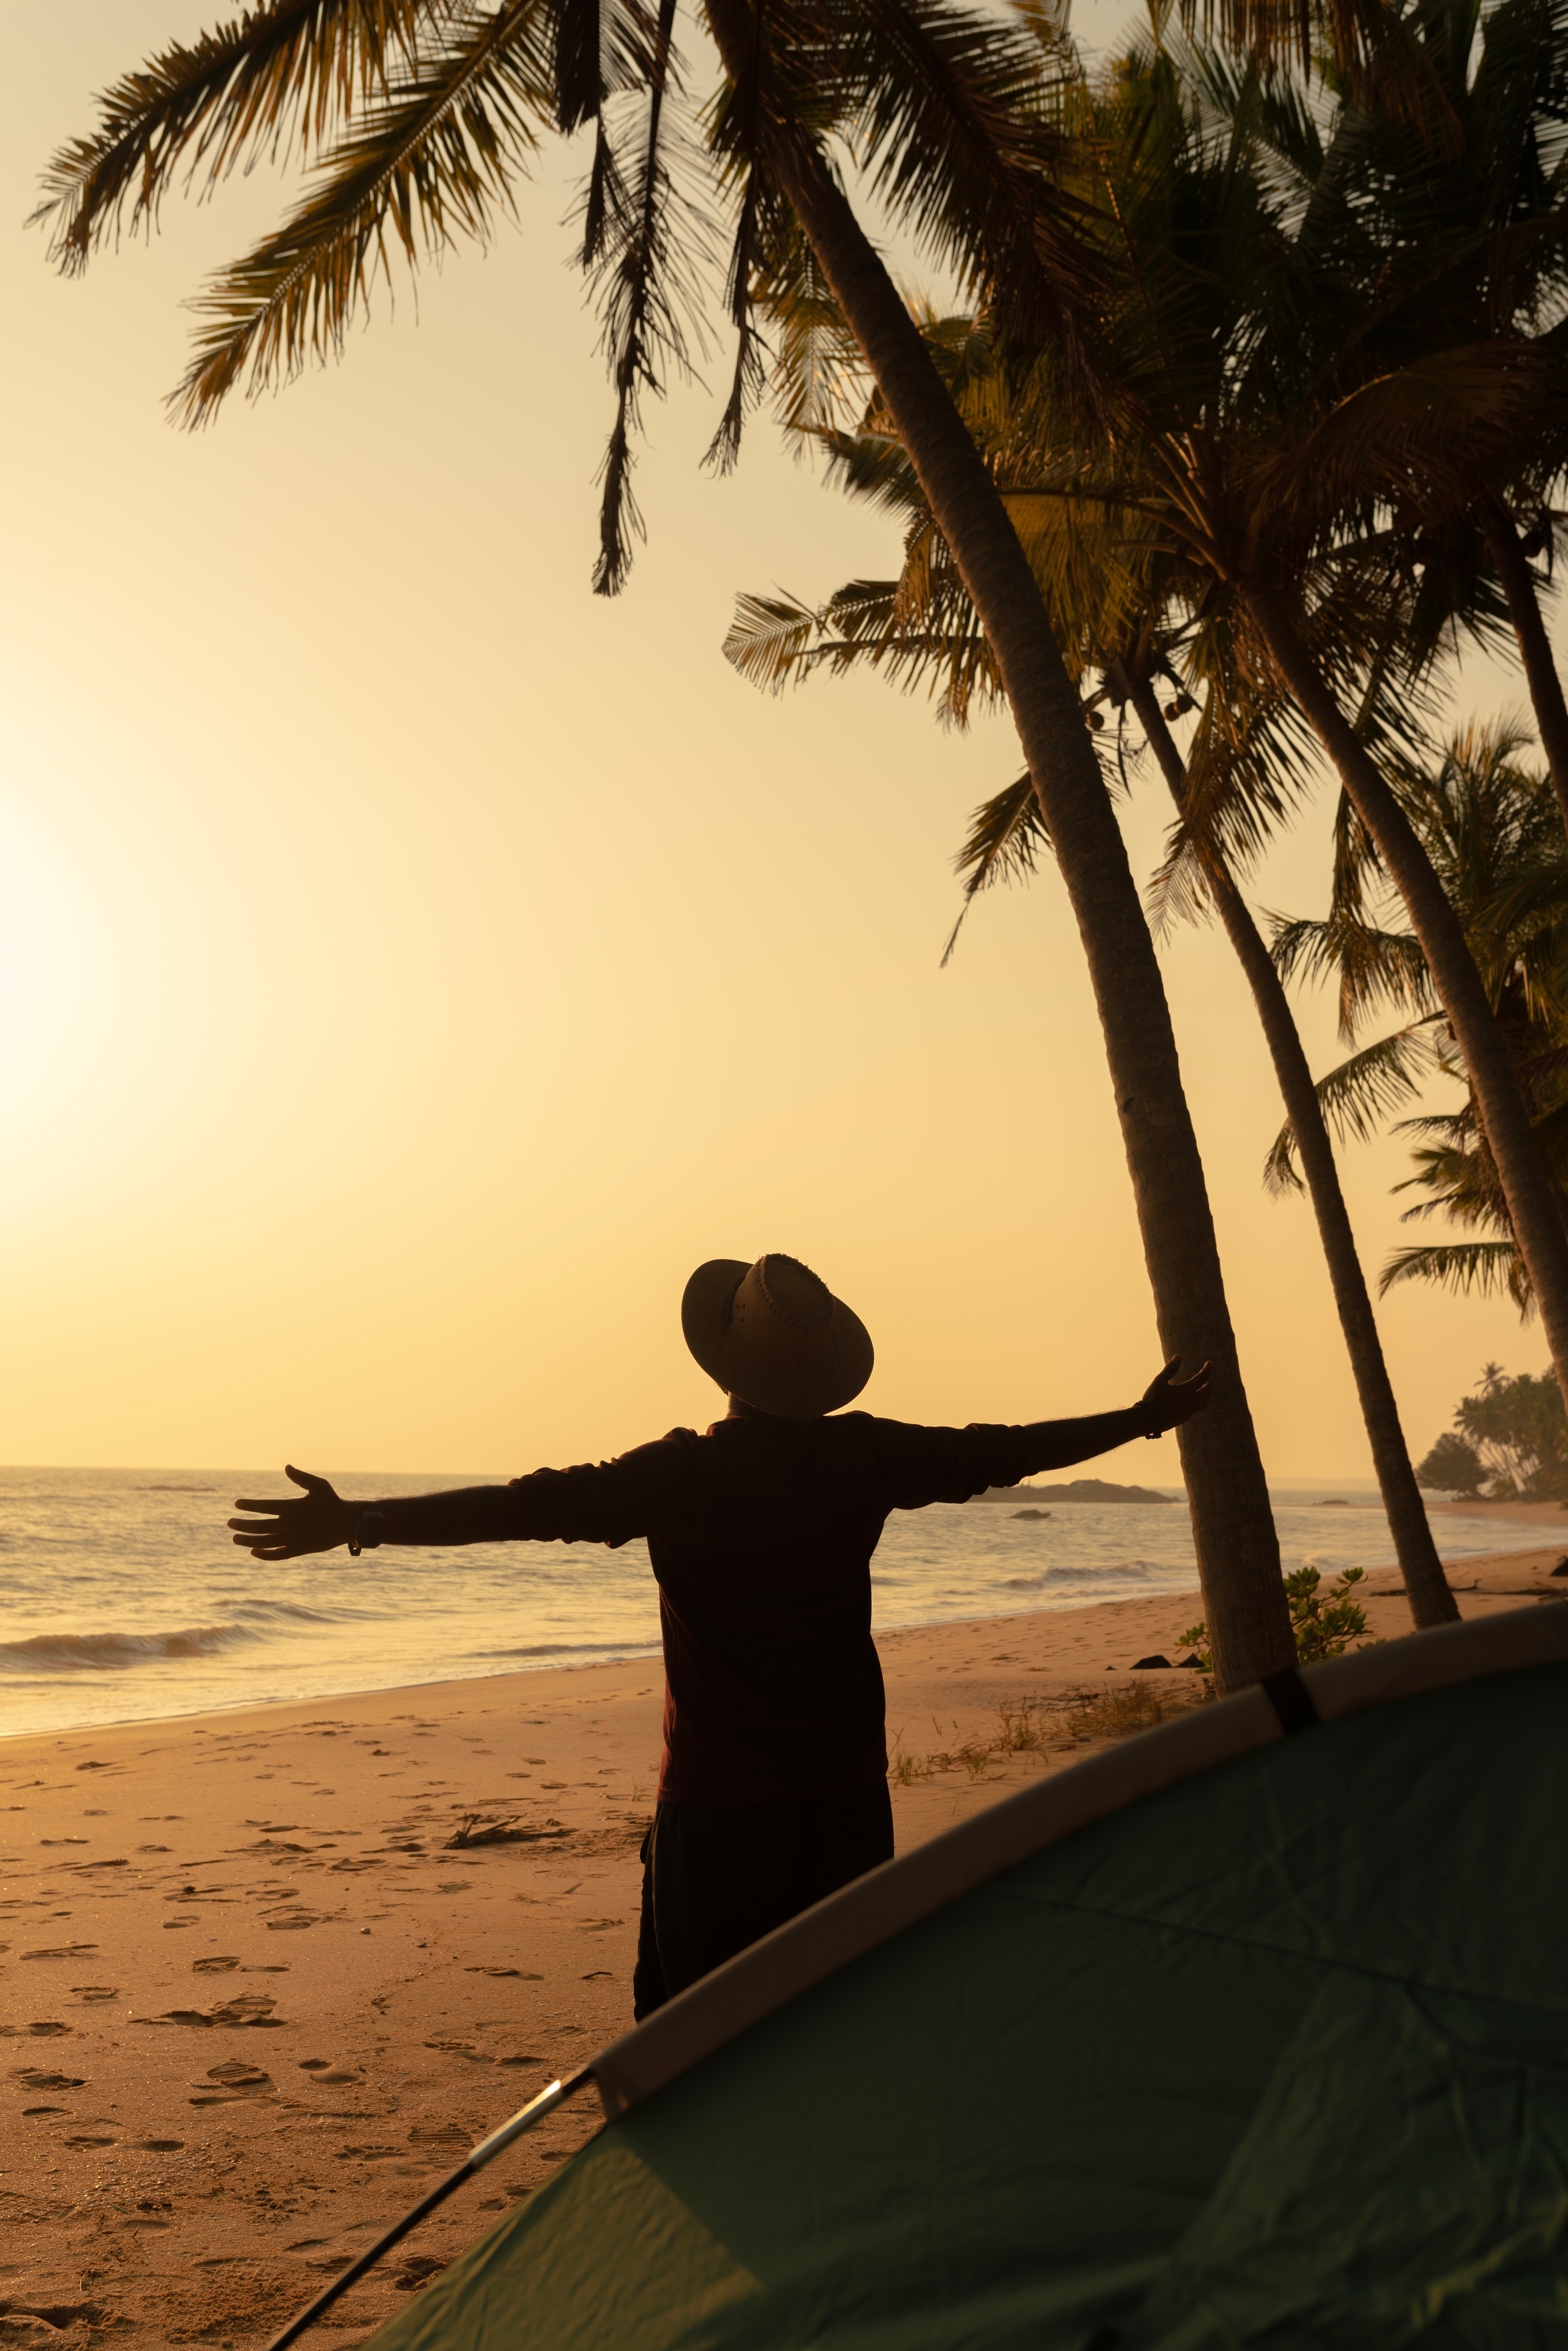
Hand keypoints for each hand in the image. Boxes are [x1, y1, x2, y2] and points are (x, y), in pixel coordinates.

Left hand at [228, 1465, 357, 1560]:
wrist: (347, 1523)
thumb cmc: (332, 1502)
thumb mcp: (319, 1485)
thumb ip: (301, 1477)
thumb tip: (286, 1466)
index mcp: (292, 1507)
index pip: (264, 1506)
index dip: (249, 1505)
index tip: (237, 1504)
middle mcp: (290, 1524)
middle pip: (259, 1526)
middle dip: (242, 1525)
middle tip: (229, 1523)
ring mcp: (293, 1539)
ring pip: (265, 1541)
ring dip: (248, 1540)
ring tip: (235, 1539)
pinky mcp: (299, 1550)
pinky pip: (278, 1555)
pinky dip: (265, 1555)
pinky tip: (254, 1552)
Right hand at [1139, 1357, 1211, 1433]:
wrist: (1147, 1420)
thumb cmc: (1153, 1398)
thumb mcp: (1159, 1381)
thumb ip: (1170, 1369)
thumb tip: (1178, 1357)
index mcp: (1186, 1391)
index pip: (1202, 1377)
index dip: (1207, 1369)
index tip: (1210, 1363)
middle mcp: (1190, 1402)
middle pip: (1208, 1392)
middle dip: (1209, 1383)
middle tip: (1207, 1378)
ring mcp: (1188, 1412)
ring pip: (1204, 1403)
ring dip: (1206, 1395)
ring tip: (1203, 1390)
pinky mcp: (1183, 1418)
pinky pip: (1194, 1410)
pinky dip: (1196, 1403)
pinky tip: (1190, 1402)